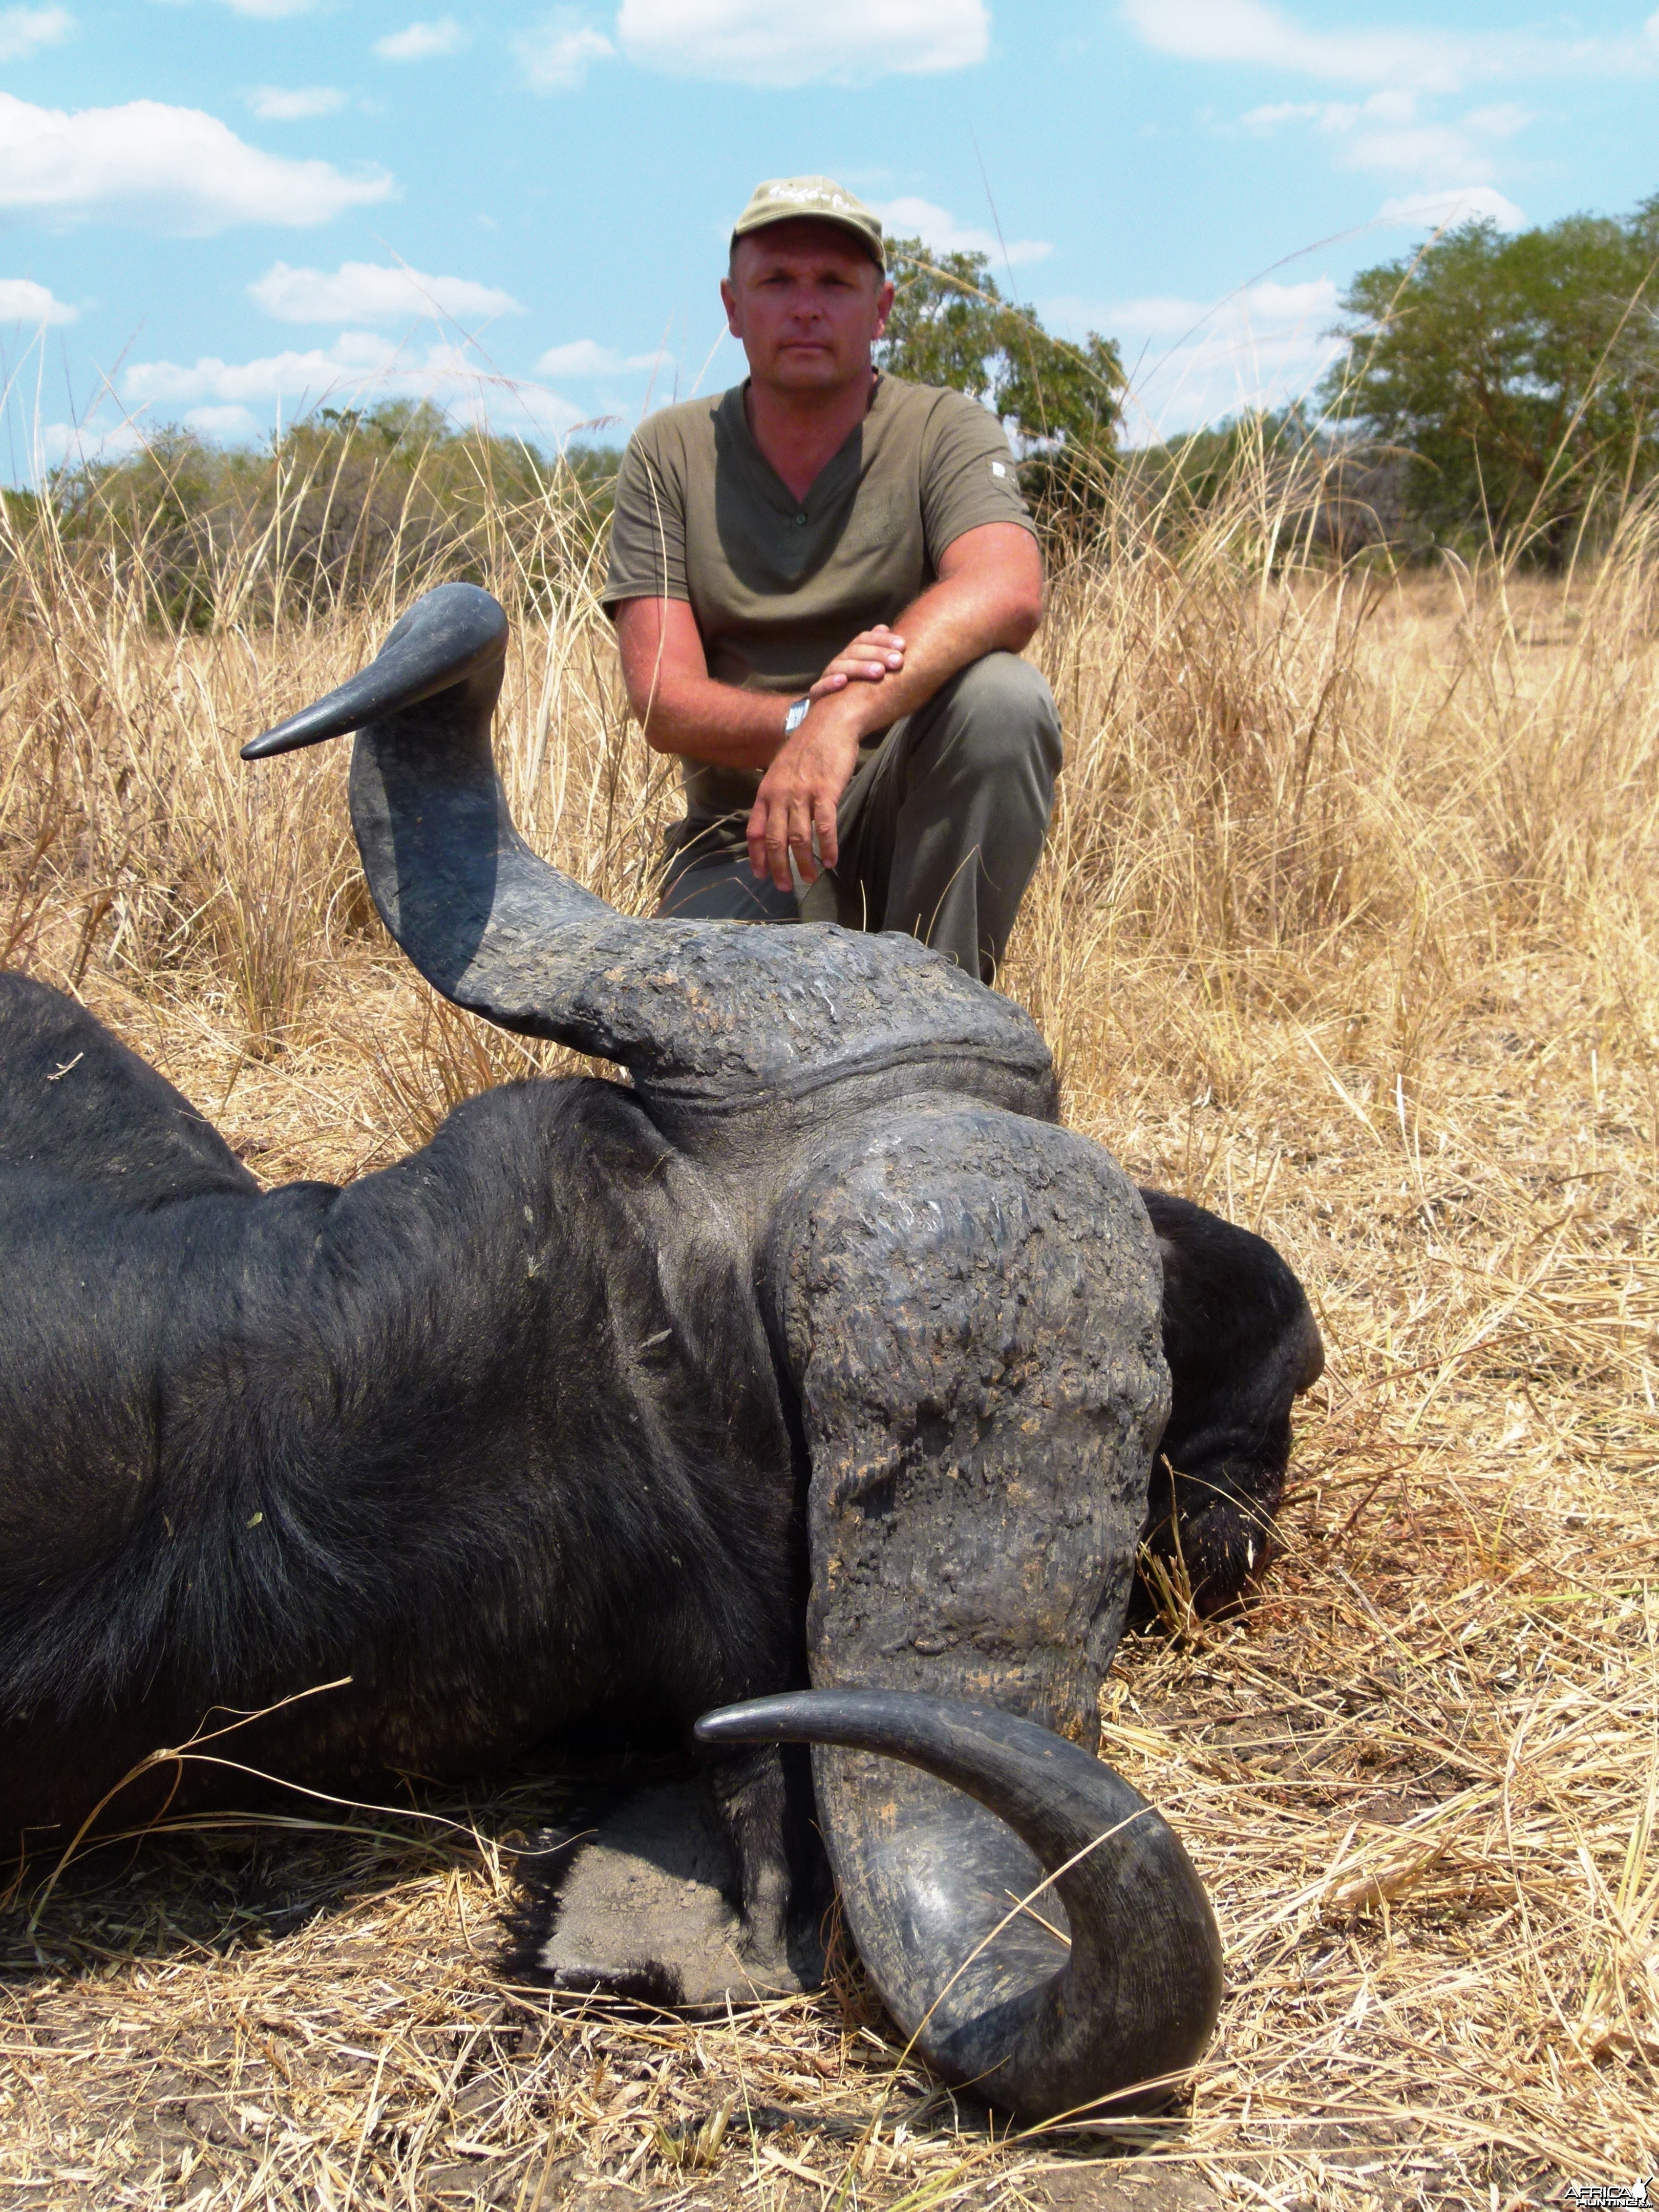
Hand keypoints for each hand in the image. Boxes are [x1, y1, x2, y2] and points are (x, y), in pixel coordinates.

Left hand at [747, 701, 862, 889]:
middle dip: (779, 867)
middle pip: (775, 840)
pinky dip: (828, 847)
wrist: (829, 722)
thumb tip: (777, 822)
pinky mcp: (826, 792)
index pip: (755, 830)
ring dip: (804, 863)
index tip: (760, 875)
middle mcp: (780, 795)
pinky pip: (825, 827)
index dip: (756, 856)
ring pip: (799, 839)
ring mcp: (802, 794)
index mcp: (766, 791)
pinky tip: (832, 861)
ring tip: (810, 879)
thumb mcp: (781, 770)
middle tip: (785, 886)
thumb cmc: (807, 747)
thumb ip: (777, 795)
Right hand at [808, 624, 904, 700]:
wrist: (827, 720)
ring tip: (879, 672)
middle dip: (878, 654)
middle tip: (898, 661)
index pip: (864, 639)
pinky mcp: (816, 697)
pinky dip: (830, 683)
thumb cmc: (855, 695)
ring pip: (839, 667)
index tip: (903, 645)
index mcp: (850, 657)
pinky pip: (819, 688)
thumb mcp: (867, 674)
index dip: (882, 640)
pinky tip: (843, 681)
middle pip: (854, 651)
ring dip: (860, 667)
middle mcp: (838, 664)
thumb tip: (884, 627)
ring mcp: (825, 679)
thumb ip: (876, 653)